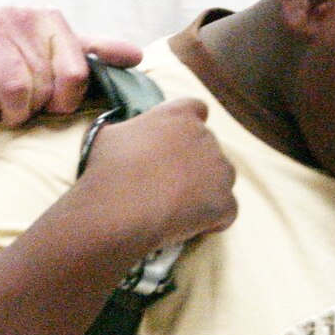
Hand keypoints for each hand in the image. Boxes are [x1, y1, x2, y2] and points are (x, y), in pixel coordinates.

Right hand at [0, 10, 141, 125]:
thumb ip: (90, 51)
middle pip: (46, 86)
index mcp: (50, 19)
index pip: (77, 70)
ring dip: (12, 109)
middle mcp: (24, 17)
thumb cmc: (2, 52)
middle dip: (36, 107)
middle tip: (25, 105)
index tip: (56, 104)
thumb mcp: (49, 45)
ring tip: (6, 106)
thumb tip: (136, 55)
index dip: (68, 98)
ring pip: (18, 89)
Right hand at [82, 97, 237, 254]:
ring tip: (179, 207)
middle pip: (209, 146)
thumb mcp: (110, 134)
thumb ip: (132, 130)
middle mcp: (206, 136)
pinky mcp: (225, 203)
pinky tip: (189, 225)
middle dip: (194, 162)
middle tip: (169, 183)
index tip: (176, 143)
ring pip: (222, 177)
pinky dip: (213, 218)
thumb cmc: (107, 169)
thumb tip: (129, 136)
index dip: (188, 127)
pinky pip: (227, 210)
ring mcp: (220, 170)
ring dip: (207, 189)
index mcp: (179, 115)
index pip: (196, 109)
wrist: (117, 210)